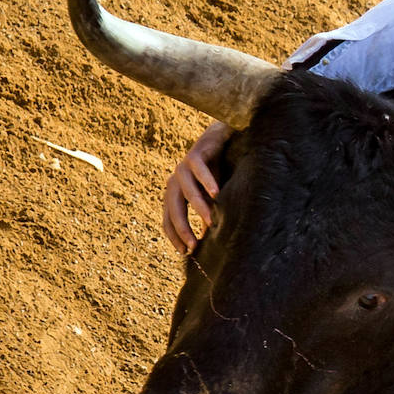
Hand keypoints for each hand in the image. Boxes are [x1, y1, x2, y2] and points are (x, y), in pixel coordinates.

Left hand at [163, 121, 229, 253]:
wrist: (224, 141)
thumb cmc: (218, 173)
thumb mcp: (212, 200)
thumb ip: (208, 216)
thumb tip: (209, 242)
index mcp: (176, 194)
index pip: (169, 219)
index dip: (175, 236)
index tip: (185, 253)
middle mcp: (175, 182)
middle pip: (173, 209)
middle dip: (182, 228)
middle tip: (193, 246)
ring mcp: (183, 168)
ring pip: (187, 192)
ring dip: (199, 208)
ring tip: (211, 223)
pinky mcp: (195, 155)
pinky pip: (199, 170)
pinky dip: (207, 182)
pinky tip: (217, 194)